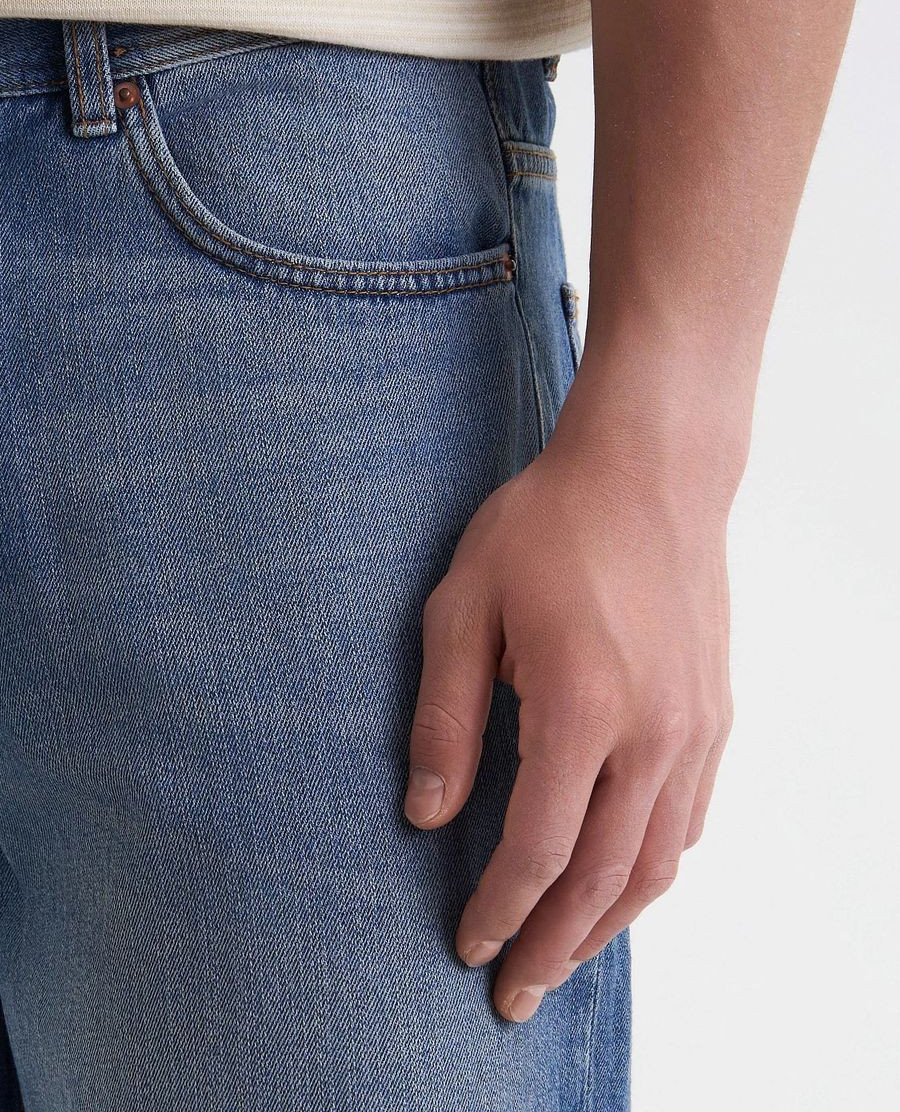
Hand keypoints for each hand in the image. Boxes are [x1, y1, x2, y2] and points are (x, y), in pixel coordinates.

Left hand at [404, 421, 733, 1022]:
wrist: (648, 472)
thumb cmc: (547, 526)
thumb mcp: (463, 605)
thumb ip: (446, 716)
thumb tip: (427, 814)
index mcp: (580, 707)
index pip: (537, 848)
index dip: (498, 908)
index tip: (466, 944)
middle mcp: (651, 733)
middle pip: (602, 878)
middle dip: (553, 947)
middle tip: (515, 995)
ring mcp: (694, 727)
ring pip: (656, 863)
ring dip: (608, 924)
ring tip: (565, 958)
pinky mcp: (714, 712)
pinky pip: (689, 819)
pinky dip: (652, 871)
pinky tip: (622, 883)